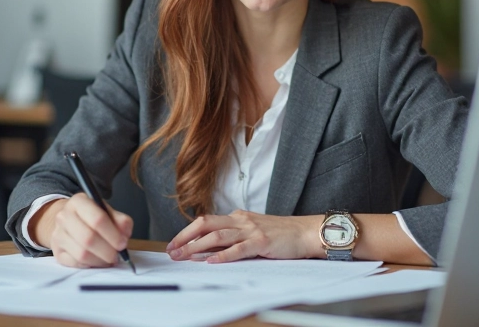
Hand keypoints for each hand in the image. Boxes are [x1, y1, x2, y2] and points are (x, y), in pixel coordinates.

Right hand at [31, 194, 133, 267]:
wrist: (68, 221)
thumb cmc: (92, 216)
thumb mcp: (107, 211)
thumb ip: (120, 221)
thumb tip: (124, 236)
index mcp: (78, 202)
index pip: (97, 219)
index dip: (113, 234)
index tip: (122, 243)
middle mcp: (64, 216)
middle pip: (88, 238)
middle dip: (107, 251)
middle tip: (117, 255)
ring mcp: (57, 235)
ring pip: (81, 254)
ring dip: (100, 260)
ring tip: (109, 259)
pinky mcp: (56, 252)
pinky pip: (75, 264)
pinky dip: (90, 265)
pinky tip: (97, 261)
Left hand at [166, 210, 323, 262]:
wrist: (306, 232)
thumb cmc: (281, 234)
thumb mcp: (253, 231)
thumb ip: (233, 237)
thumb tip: (208, 248)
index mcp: (237, 217)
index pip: (206, 221)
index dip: (186, 232)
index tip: (173, 244)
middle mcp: (241, 220)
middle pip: (205, 224)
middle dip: (185, 238)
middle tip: (172, 251)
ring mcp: (251, 230)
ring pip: (217, 236)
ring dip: (197, 247)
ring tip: (184, 256)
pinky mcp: (261, 241)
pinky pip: (238, 248)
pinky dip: (222, 255)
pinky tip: (211, 261)